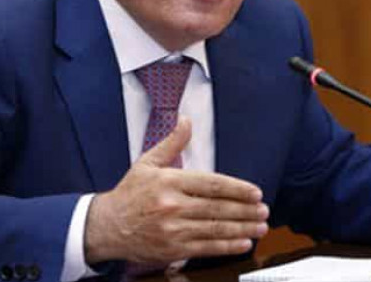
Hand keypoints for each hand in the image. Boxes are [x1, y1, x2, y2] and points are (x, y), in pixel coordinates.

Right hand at [83, 117, 268, 263]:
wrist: (106, 226)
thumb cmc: (129, 194)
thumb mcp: (147, 163)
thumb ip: (172, 143)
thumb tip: (185, 120)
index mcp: (169, 182)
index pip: (210, 185)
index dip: (236, 189)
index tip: (255, 192)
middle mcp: (172, 206)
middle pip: (217, 208)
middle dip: (245, 210)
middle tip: (264, 210)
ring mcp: (172, 229)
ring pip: (215, 229)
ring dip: (242, 229)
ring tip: (261, 227)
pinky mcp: (172, 249)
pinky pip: (205, 248)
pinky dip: (227, 247)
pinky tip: (243, 243)